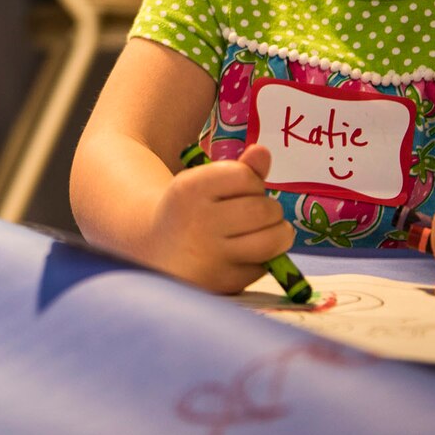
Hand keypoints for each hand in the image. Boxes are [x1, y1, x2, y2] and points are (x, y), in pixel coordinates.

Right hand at [147, 144, 295, 294]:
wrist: (157, 252)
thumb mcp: (204, 183)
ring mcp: (211, 256)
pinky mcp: (224, 283)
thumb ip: (239, 168)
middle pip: (264, 209)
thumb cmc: (190, 211)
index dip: (250, 181)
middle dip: (268, 209)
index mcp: (189, 189)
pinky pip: (265, 265)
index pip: (245, 176)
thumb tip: (263, 152)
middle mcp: (198, 222)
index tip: (239, 189)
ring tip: (262, 230)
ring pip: (273, 240)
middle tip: (254, 213)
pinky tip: (245, 253)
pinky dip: (264, 258)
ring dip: (277, 233)